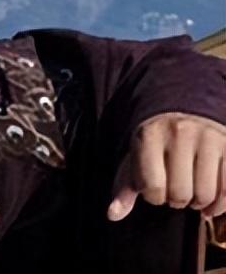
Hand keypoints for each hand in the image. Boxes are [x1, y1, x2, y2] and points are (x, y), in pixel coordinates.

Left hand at [108, 112, 225, 220]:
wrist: (184, 113)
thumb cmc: (155, 144)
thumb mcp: (136, 159)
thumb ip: (125, 188)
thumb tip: (113, 214)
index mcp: (149, 135)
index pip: (152, 187)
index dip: (152, 196)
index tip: (154, 188)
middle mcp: (179, 132)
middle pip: (180, 194)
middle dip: (175, 201)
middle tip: (174, 192)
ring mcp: (207, 138)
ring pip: (205, 195)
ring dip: (198, 204)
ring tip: (191, 194)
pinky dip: (219, 206)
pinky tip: (210, 205)